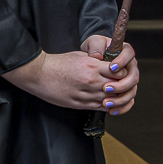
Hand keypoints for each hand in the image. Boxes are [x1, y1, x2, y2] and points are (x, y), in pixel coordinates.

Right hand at [4, 41, 138, 114]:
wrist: (39, 74)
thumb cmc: (57, 64)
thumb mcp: (79, 56)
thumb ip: (96, 62)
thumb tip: (110, 66)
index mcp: (91, 66)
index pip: (120, 72)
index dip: (123, 73)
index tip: (120, 72)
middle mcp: (91, 81)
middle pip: (119, 87)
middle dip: (123, 86)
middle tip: (122, 84)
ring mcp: (86, 94)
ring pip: (112, 99)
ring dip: (117, 97)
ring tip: (116, 94)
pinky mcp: (80, 104)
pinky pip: (102, 108)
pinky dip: (109, 106)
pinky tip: (109, 102)